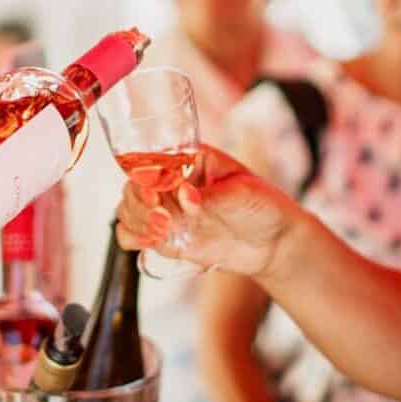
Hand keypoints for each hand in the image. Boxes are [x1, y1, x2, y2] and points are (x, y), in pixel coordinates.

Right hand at [116, 147, 296, 281]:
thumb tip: (186, 196)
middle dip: (140, 203)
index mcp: (188, 159)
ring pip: (127, 210)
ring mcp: (166, 209)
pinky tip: (151, 241)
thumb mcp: (243, 193)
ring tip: (163, 232)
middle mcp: (171, 182)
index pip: (151, 159)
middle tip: (163, 219)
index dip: (144, 175)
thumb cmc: (262, 204)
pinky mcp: (165, 236)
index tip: (155, 192)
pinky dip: (133, 238)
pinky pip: (132, 235)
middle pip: (133, 186)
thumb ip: (213, 196)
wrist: (273, 243)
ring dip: (136, 221)